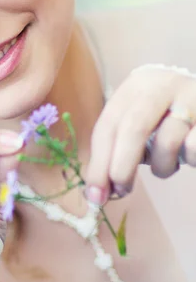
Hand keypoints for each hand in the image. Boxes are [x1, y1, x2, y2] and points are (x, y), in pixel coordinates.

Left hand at [86, 66, 195, 204]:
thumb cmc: (167, 118)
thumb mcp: (139, 122)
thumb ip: (117, 150)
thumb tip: (98, 192)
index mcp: (135, 87)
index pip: (108, 125)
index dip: (98, 163)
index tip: (95, 195)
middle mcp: (162, 86)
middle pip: (133, 129)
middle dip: (121, 167)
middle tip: (121, 192)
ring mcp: (191, 98)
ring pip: (167, 143)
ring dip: (161, 167)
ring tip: (166, 166)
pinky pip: (193, 149)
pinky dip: (190, 161)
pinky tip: (190, 155)